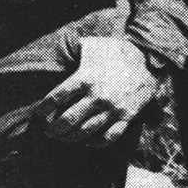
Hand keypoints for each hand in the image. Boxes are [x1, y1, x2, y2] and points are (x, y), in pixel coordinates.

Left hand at [37, 36, 160, 147]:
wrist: (149, 58)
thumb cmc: (115, 51)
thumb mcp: (92, 45)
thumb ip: (73, 50)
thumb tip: (56, 52)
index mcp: (84, 78)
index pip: (55, 98)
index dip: (42, 110)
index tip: (38, 115)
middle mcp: (97, 96)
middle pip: (67, 121)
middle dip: (53, 129)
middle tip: (48, 131)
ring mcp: (112, 108)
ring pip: (84, 132)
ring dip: (69, 138)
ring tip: (62, 137)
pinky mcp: (126, 116)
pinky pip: (108, 137)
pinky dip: (95, 143)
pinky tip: (87, 141)